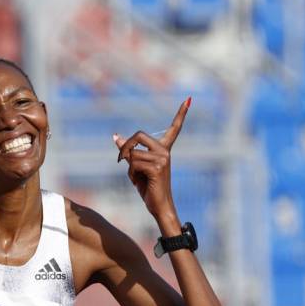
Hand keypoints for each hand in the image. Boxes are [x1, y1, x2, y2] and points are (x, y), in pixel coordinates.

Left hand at [113, 98, 189, 221]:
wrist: (159, 206)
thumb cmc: (148, 188)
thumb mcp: (137, 167)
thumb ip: (129, 152)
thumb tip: (116, 137)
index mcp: (164, 149)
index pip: (174, 128)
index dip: (181, 114)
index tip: (188, 99)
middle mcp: (165, 151)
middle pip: (139, 135)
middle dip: (126, 146)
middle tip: (121, 159)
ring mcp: (162, 158)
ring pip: (133, 154)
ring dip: (129, 167)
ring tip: (138, 179)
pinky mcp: (157, 167)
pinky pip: (134, 164)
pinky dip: (131, 174)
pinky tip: (140, 182)